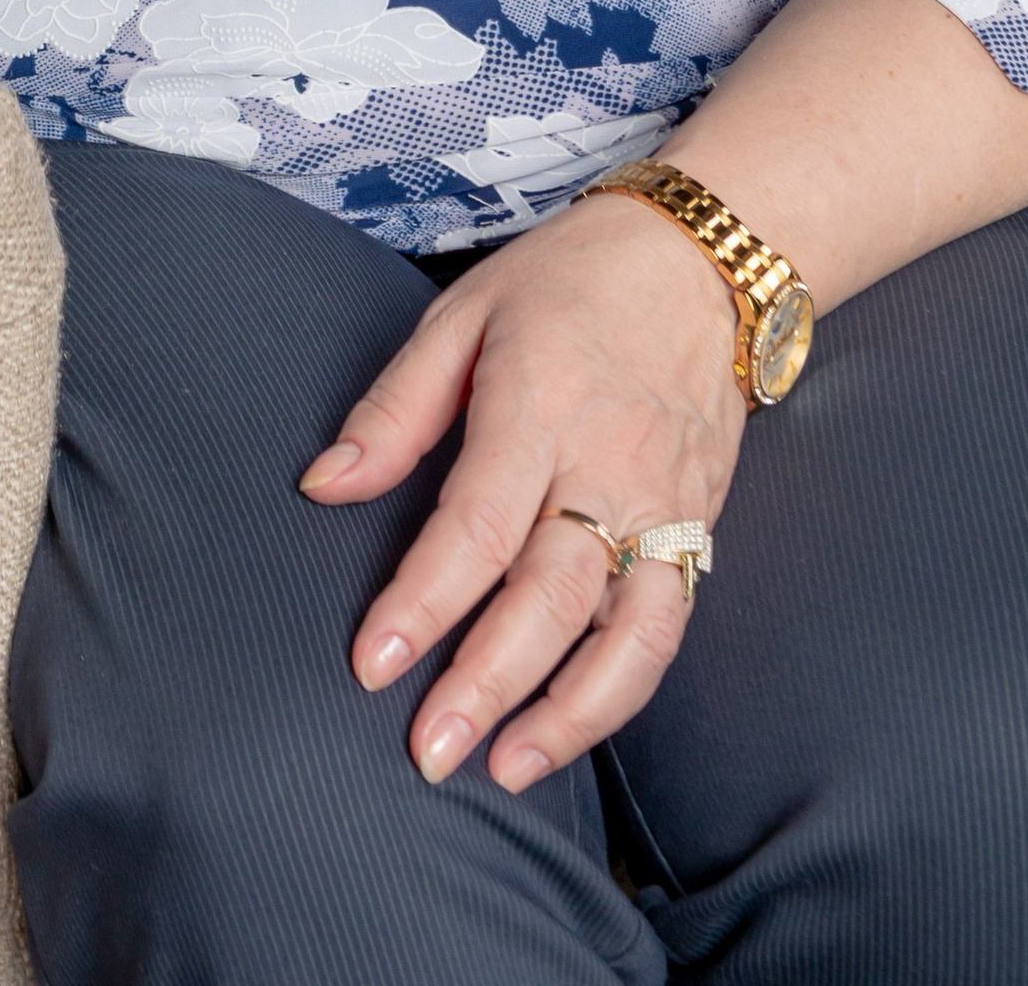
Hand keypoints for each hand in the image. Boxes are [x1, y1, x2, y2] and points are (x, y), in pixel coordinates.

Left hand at [300, 194, 747, 790]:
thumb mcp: (463, 314)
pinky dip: (622, 688)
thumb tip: (324, 487)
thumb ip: (395, 408)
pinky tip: (570, 727)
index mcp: (540, 403)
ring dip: (569, 713)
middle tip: (428, 751)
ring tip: (504, 768)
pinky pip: (668, 625)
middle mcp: (609, 464)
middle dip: (487, 681)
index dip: (422, 601)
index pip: (476, 523)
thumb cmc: (567, 282)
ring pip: (627, 631)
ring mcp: (665, 502)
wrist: (703, 259)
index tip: (371, 664)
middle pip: (551, 593)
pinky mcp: (701, 525)